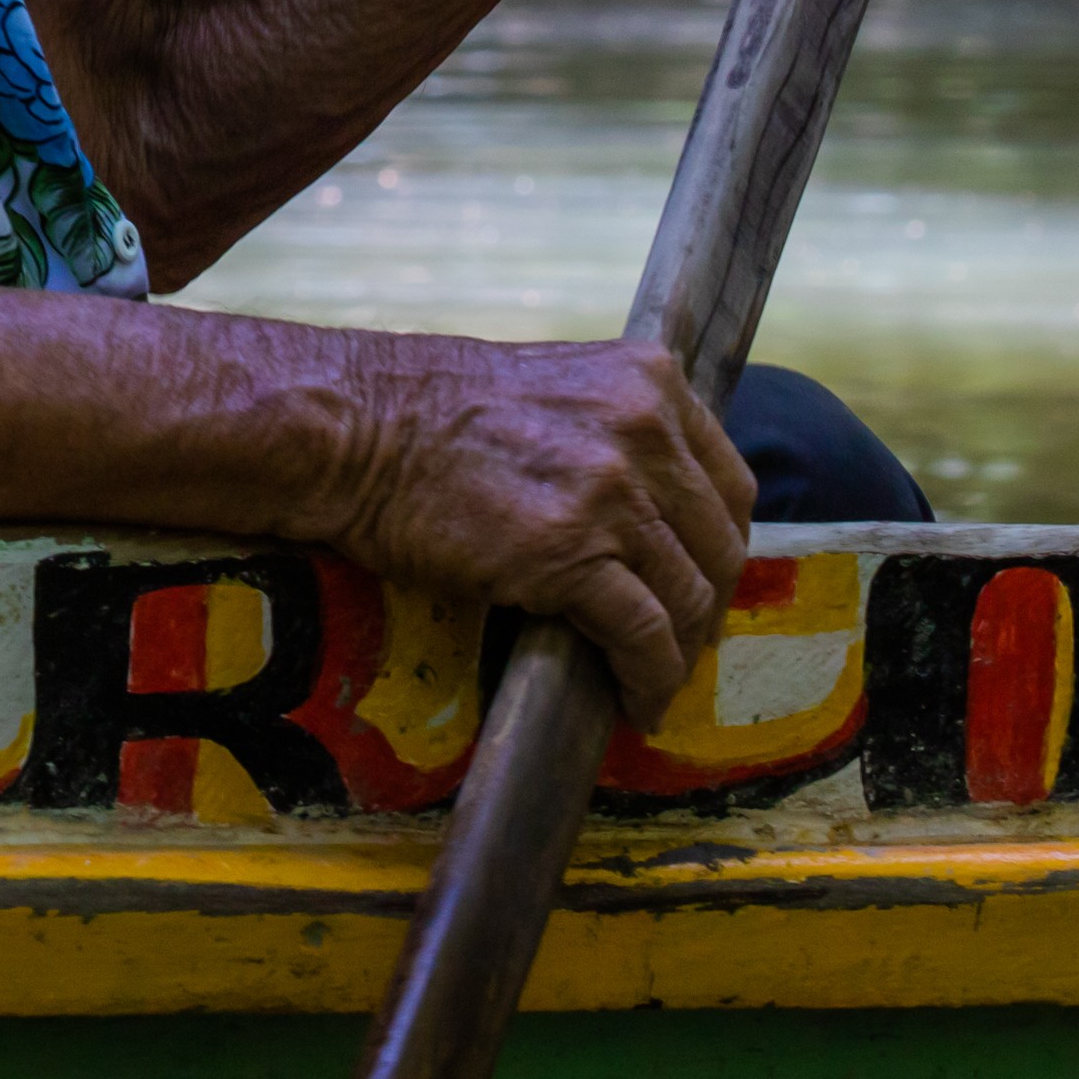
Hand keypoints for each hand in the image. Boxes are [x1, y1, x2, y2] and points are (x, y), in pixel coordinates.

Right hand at [322, 334, 755, 727]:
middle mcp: (644, 426)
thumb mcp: (551, 391)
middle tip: (674, 644)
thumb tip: (646, 511)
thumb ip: (612, 432)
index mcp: (646, 378)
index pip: (728, 482)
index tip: (695, 582)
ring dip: (678, 654)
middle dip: (704, 607)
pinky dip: (647, 680)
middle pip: (720, 545)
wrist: (350, 425)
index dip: (716, 546)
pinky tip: (631, 700)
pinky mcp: (571, 553)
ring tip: (647, 681)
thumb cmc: (426, 408)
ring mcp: (611, 489)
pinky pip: (644, 637)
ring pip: (689, 597)